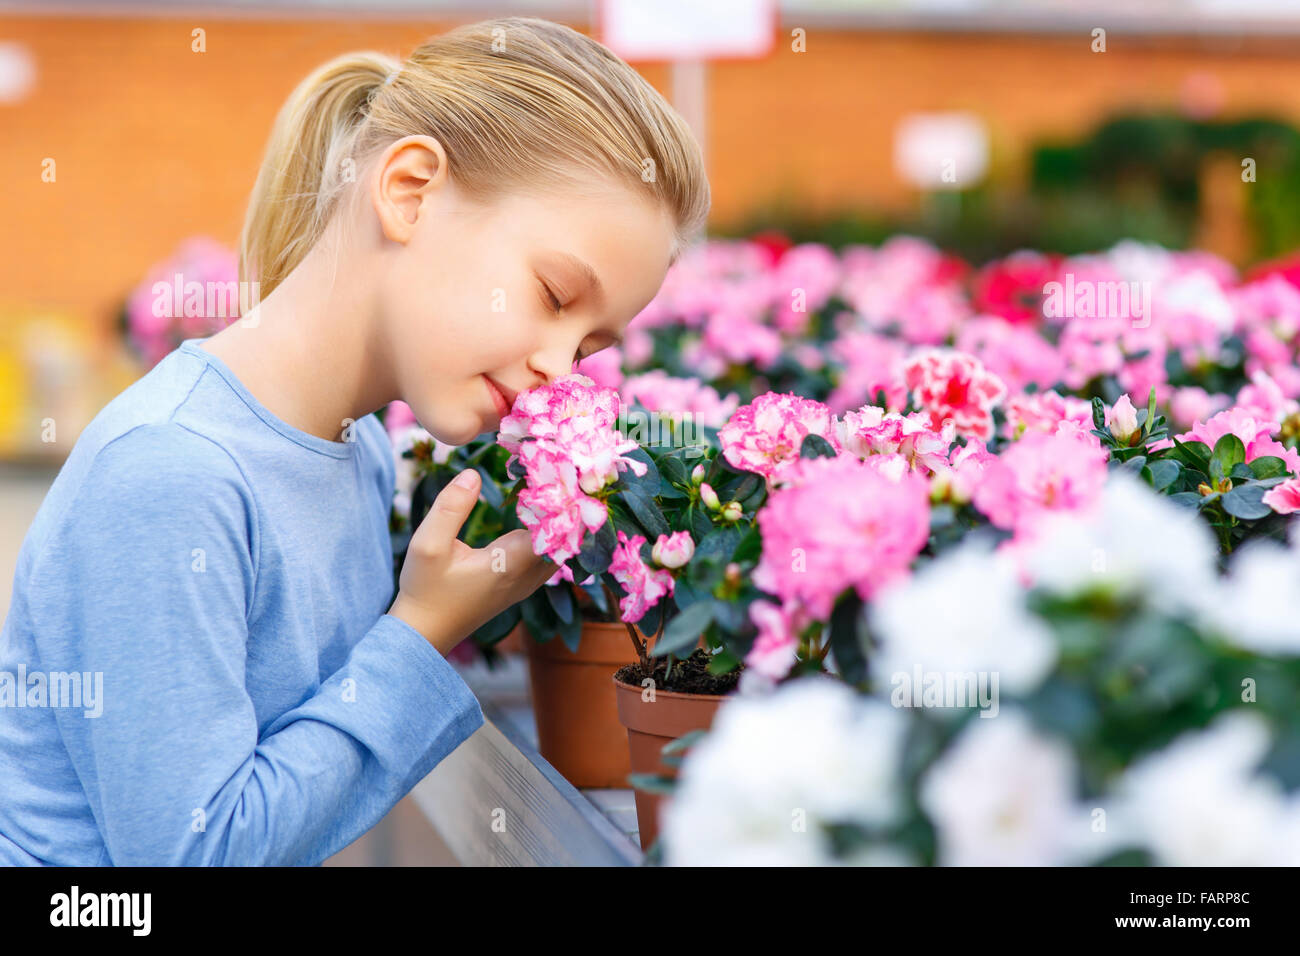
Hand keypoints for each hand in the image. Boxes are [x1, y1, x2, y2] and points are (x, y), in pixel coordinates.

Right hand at [388, 469, 554, 656]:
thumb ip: (451, 507)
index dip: (559, 501)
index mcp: (511, 565)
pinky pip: (547, 555)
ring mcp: (527, 583)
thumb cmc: (425, 589)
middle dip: (564, 507)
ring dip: (558, 520)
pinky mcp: (520, 584)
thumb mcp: (428, 544)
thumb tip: (473, 473)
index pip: (555, 529)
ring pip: (560, 548)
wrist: (424, 632)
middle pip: (565, 538)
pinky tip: (538, 511)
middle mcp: (527, 576)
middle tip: (557, 473)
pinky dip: (549, 533)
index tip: (554, 473)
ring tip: (550, 485)